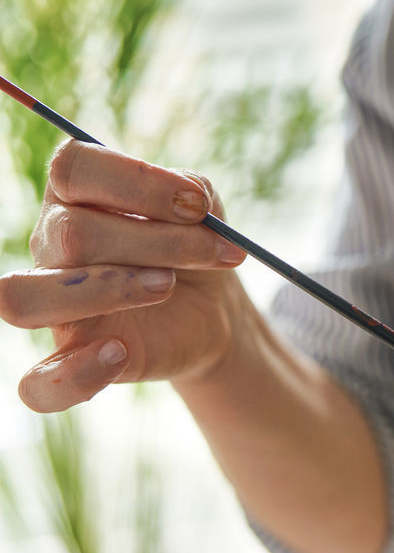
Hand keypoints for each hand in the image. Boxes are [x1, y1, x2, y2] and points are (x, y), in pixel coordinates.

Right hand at [0, 140, 251, 411]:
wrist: (212, 308)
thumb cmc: (195, 248)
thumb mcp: (204, 212)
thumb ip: (192, 192)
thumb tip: (188, 200)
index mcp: (76, 195)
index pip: (72, 167)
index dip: (138, 181)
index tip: (199, 207)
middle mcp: (50, 246)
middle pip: (71, 234)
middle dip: (158, 242)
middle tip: (211, 256)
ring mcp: (54, 306)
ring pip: (23, 299)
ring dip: (108, 290)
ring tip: (166, 288)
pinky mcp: (71, 360)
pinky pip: (35, 385)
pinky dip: (75, 374)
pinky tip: (120, 352)